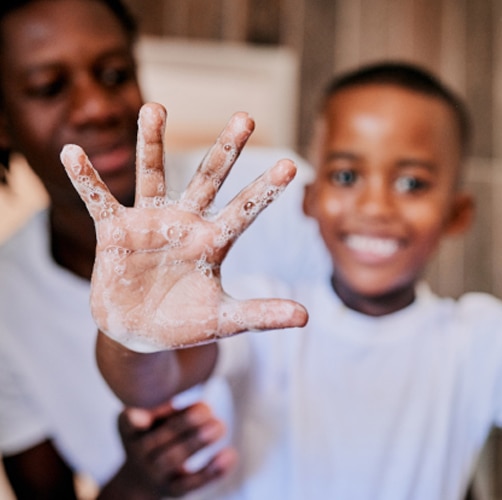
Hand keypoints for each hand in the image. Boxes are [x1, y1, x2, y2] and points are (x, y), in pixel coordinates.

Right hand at [60, 103, 307, 351]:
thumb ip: (261, 314)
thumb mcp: (224, 320)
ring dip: (153, 143)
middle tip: (246, 117)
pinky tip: (73, 153)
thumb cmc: (186, 322)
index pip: (245, 209)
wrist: (139, 334)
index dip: (266, 189)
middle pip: (209, 179)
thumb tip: (306, 316)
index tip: (291, 164)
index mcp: (214, 241)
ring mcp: (150, 223)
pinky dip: (86, 180)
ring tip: (155, 108)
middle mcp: (186, 223)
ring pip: (154, 176)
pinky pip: (99, 201)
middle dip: (226, 150)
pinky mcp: (115, 232)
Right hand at [113, 401, 235, 497]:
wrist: (139, 478)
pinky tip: (230, 455)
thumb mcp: (152, 417)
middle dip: (186, 423)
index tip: (162, 406)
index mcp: (128, 428)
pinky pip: (191, 483)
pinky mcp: (171, 490)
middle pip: (159, 439)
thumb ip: (172, 408)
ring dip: (198, 442)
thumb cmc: (154, 433)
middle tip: (209, 409)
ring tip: (220, 426)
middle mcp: (136, 453)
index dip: (139, 417)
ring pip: (174, 459)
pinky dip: (212, 471)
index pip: (129, 421)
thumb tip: (203, 408)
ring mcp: (153, 474)